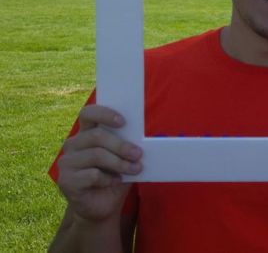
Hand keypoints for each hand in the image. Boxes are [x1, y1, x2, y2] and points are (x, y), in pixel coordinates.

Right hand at [56, 105, 142, 221]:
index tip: (123, 122)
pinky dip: (109, 179)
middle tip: (138, 154)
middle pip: (96, 136)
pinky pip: (92, 175)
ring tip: (135, 169)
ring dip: (120, 163)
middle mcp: (72, 145)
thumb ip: (128, 145)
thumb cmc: (114, 177)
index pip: (88, 113)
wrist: (102, 207)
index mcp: (85, 134)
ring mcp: (66, 163)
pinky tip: (115, 182)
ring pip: (96, 155)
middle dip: (121, 145)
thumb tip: (149, 138)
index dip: (104, 114)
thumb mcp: (123, 158)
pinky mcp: (66, 181)